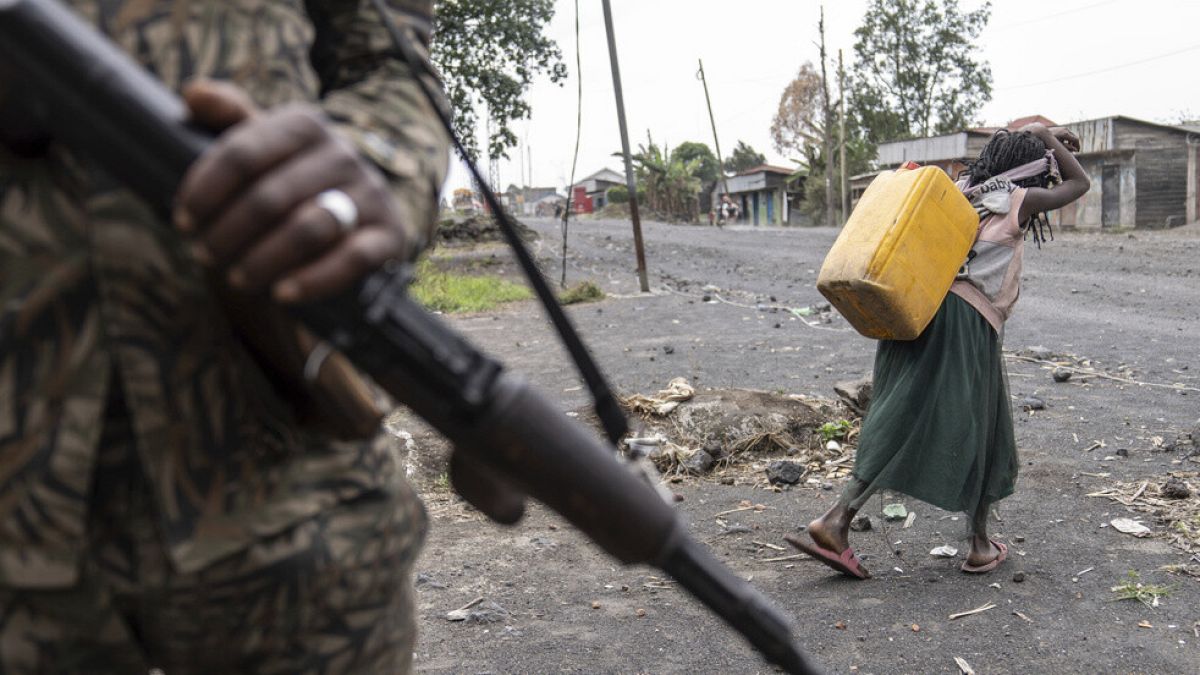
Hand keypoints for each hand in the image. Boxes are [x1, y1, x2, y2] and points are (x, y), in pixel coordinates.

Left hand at [175, 80, 408, 303]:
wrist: (353, 219)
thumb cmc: (290, 183)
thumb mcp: (260, 147)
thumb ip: (227, 119)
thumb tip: (194, 93)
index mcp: (305, 125)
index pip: (243, 153)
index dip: (205, 190)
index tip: (182, 220)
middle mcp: (343, 154)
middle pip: (271, 196)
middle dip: (228, 231)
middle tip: (204, 254)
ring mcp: (370, 194)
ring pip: (310, 227)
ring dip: (264, 258)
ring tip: (237, 278)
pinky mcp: (389, 234)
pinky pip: (352, 259)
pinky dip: (314, 279)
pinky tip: (282, 293)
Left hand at [1048, 126, 1080, 152]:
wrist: (1040, 134)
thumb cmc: (1048, 142)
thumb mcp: (1057, 146)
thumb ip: (1067, 148)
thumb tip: (1075, 150)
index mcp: (1065, 134)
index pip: (1076, 140)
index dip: (1077, 146)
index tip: (1077, 151)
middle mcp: (1066, 130)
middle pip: (1075, 137)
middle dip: (1075, 144)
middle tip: (1074, 151)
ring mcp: (1064, 128)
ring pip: (1072, 135)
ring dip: (1072, 141)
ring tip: (1069, 148)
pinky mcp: (1062, 128)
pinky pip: (1068, 133)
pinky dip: (1068, 138)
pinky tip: (1066, 144)